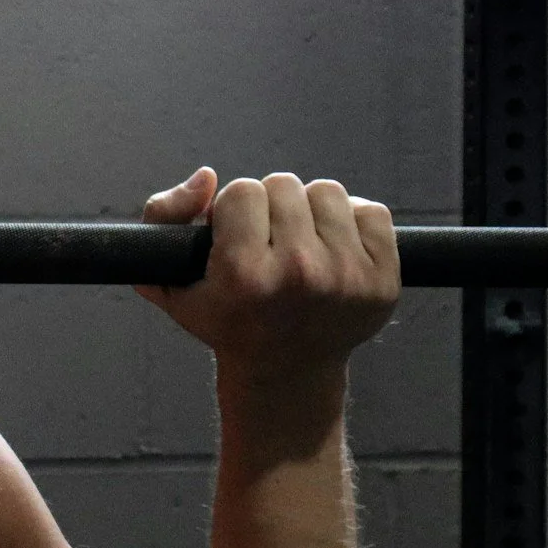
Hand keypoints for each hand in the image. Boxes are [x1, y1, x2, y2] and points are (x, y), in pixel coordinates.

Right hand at [136, 168, 399, 382]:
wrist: (286, 371)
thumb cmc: (226, 319)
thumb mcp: (170, 280)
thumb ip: (163, 216)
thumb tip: (207, 177)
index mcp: (244, 275)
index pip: (242, 190)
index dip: (233, 210)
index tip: (235, 237)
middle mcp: (298, 274)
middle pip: (284, 184)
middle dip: (272, 208)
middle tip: (268, 243)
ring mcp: (346, 277)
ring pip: (328, 191)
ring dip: (312, 211)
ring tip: (301, 244)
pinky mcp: (383, 280)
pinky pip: (372, 211)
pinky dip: (353, 222)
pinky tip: (334, 249)